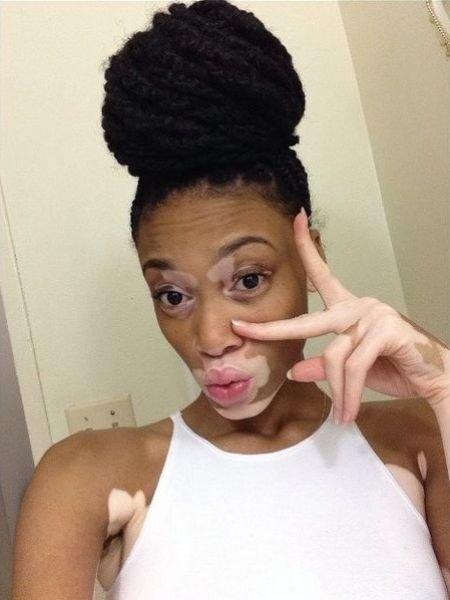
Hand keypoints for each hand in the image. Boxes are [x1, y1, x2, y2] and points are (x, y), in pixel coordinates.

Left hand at [232, 208, 449, 422]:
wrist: (436, 377)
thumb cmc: (394, 367)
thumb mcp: (351, 370)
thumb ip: (324, 366)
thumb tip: (293, 370)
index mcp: (348, 308)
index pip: (322, 274)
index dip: (307, 248)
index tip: (296, 220)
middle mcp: (358, 305)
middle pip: (307, 321)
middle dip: (272, 329)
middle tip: (241, 329)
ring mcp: (372, 315)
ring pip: (334, 356)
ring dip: (338, 392)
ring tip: (341, 416)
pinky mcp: (385, 330)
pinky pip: (353, 366)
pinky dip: (349, 393)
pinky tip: (350, 411)